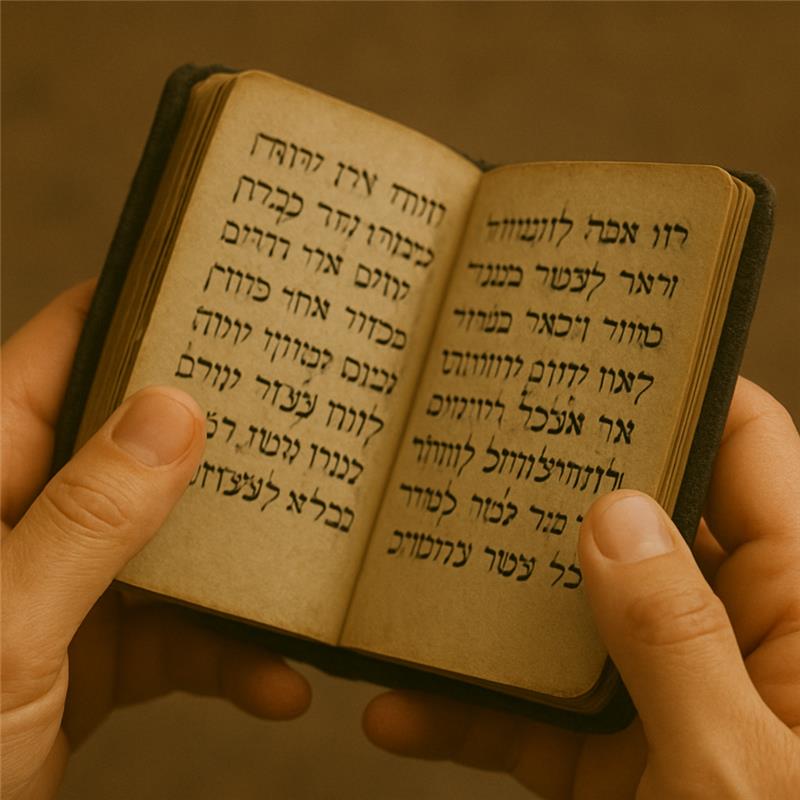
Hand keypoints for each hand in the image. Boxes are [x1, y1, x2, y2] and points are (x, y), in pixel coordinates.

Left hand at [1, 281, 310, 799]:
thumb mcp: (7, 624)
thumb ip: (88, 518)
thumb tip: (172, 412)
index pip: (62, 356)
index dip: (134, 311)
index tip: (215, 286)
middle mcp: (35, 516)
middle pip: (141, 444)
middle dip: (219, 439)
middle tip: (297, 417)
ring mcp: (73, 582)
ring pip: (177, 543)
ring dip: (243, 574)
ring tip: (308, 578)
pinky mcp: (103, 647)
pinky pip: (183, 634)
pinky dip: (231, 659)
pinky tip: (275, 681)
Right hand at [363, 378, 799, 797]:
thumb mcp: (740, 768)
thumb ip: (677, 634)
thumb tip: (617, 512)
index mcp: (798, 605)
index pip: (745, 451)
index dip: (681, 388)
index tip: (600, 346)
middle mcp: (731, 633)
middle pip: (634, 523)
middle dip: (551, 491)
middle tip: (471, 445)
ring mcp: (667, 696)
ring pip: (567, 620)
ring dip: (486, 612)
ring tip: (406, 582)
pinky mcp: (620, 760)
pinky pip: (538, 718)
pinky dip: (469, 717)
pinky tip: (400, 714)